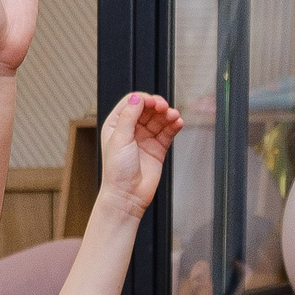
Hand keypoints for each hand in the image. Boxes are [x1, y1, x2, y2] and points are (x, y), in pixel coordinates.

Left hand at [94, 92, 181, 220]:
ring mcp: (145, 139)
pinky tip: (178, 123)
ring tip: (174, 116)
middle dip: (158, 106)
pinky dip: (174, 126)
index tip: (152, 102)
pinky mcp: (157, 148)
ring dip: (168, 115)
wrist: (127, 195)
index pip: (132, 103)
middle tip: (164, 108)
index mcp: (116, 125)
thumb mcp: (119, 138)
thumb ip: (128, 116)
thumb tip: (136, 98)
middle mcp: (130, 130)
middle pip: (148, 109)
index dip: (143, 100)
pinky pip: (167, 132)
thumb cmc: (117, 172)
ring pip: (159, 119)